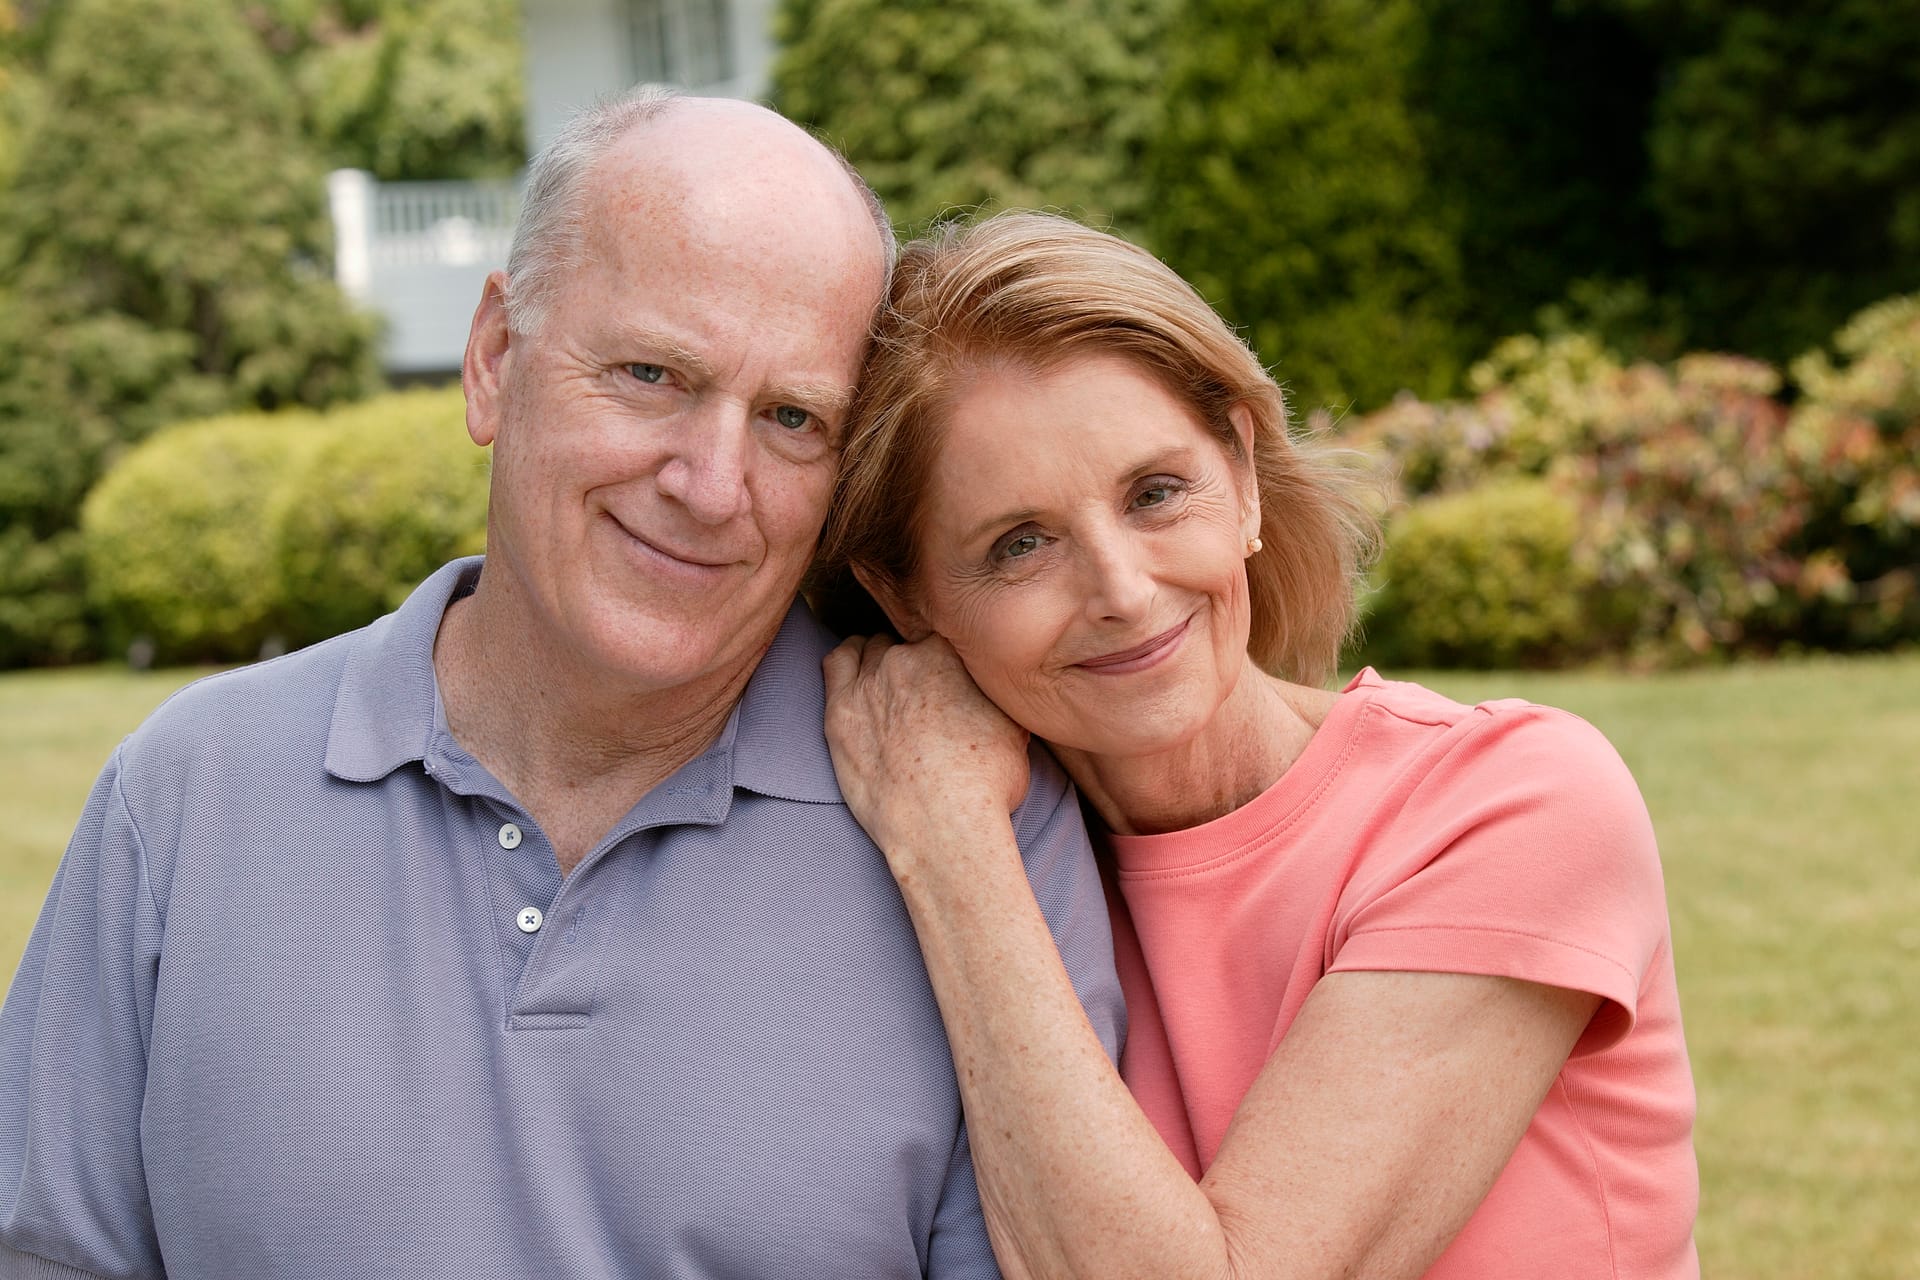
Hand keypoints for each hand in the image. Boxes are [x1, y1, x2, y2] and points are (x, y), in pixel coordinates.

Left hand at [822, 634, 1030, 864]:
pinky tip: (857, 678)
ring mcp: (870, 680)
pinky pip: (836, 663)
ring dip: (879, 661)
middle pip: (906, 644)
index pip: (943, 637)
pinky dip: (847, 662)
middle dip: (913, 664)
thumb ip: (997, 697)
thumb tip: (997, 693)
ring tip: (888, 688)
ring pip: (871, 649)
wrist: (944, 822)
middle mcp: (909, 656)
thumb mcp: (1015, 729)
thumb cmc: (986, 783)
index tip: (946, 679)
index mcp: (952, 652)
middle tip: (920, 693)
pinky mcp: (840, 709)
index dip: (944, 659)